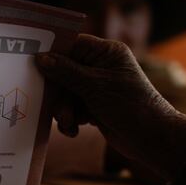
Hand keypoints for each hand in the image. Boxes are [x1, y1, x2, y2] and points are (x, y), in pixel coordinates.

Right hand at [35, 34, 185, 180]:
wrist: (152, 140)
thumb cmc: (130, 106)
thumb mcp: (96, 86)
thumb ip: (66, 72)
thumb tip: (41, 58)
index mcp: (106, 53)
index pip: (72, 44)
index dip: (52, 53)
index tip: (33, 63)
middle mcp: (101, 67)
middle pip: (64, 72)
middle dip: (58, 92)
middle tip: (55, 107)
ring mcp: (98, 88)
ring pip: (66, 93)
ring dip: (64, 110)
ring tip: (70, 123)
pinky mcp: (95, 108)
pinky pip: (73, 109)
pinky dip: (71, 120)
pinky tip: (75, 130)